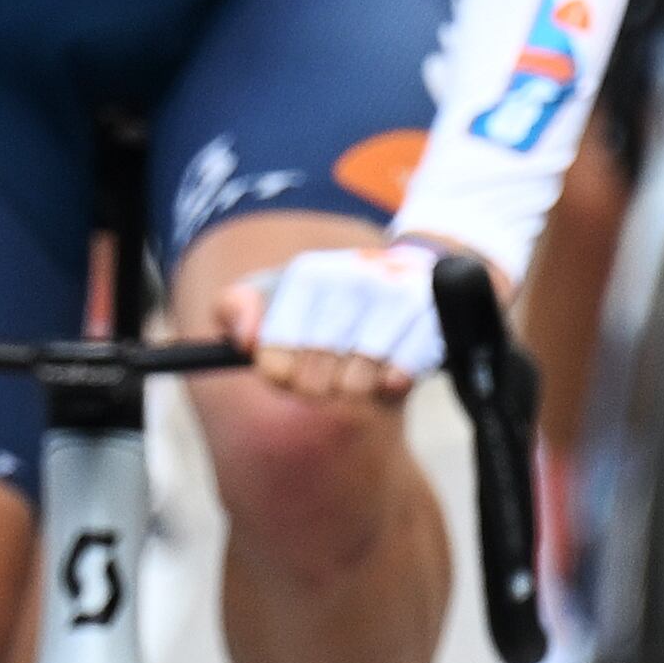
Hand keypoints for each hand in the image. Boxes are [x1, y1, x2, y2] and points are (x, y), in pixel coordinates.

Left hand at [222, 238, 461, 403]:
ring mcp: (394, 296)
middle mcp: (351, 278)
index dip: (277, 370)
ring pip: (360, 372)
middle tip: (318, 388)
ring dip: (353, 388)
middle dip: (314, 385)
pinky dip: (389, 386)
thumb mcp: (270, 293)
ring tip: (350, 381)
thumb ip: (234, 309)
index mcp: (308, 274)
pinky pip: (401, 373)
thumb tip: (245, 341)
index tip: (280, 379)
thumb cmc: (322, 299)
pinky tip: (384, 381)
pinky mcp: (429, 318)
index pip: (280, 340)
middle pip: (319, 360)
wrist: (399, 277)